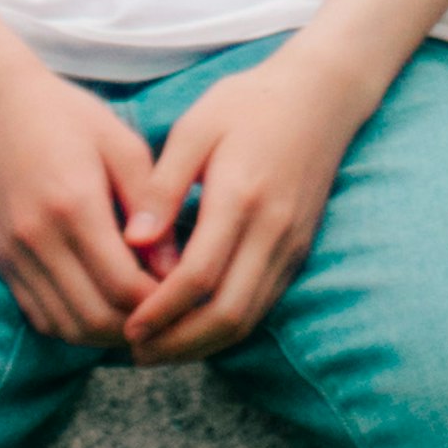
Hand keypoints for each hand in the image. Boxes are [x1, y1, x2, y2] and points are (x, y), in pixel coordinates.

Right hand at [0, 50, 169, 346]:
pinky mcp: (3, 262)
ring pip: (67, 328)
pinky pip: (42, 317)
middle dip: (137, 327)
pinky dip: (75, 326)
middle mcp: (39, 237)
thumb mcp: (122, 144)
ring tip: (138, 316)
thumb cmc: (67, 115)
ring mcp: (15, 254)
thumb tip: (173, 267)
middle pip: (96, 318)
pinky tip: (100, 308)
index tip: (184, 295)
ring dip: (106, 334)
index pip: (123, 286)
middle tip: (167, 314)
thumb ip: (151, 205)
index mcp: (74, 203)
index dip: (159, 302)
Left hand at [117, 40, 374, 360]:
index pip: (200, 276)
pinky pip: (262, 305)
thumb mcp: (195, 127)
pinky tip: (196, 327)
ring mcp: (290, 246)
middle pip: (227, 313)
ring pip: (248, 318)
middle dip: (180, 343)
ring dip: (203, 344)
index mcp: (241, 195)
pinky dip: (227, 327)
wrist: (319, 96)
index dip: (162, 310)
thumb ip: (163, 185)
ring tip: (160, 349)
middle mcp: (271, 230)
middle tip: (138, 351)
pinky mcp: (298, 252)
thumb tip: (132, 242)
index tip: (129, 325)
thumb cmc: (247, 103)